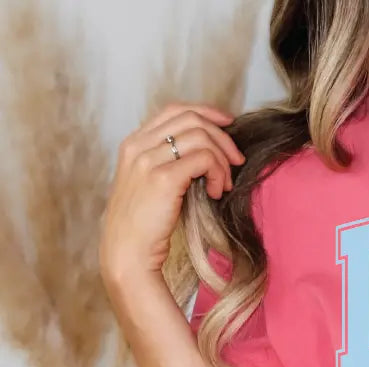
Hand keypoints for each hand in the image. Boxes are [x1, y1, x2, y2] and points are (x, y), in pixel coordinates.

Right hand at [99, 102, 245, 284]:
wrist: (128, 251)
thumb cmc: (145, 223)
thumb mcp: (152, 183)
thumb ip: (170, 161)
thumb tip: (209, 149)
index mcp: (134, 143)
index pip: (175, 109)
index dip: (206, 112)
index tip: (228, 124)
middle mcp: (138, 145)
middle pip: (192, 118)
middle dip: (222, 137)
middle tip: (237, 161)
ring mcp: (148, 160)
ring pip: (201, 137)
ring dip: (223, 159)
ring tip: (224, 184)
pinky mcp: (163, 178)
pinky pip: (204, 159)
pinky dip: (218, 173)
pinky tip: (217, 192)